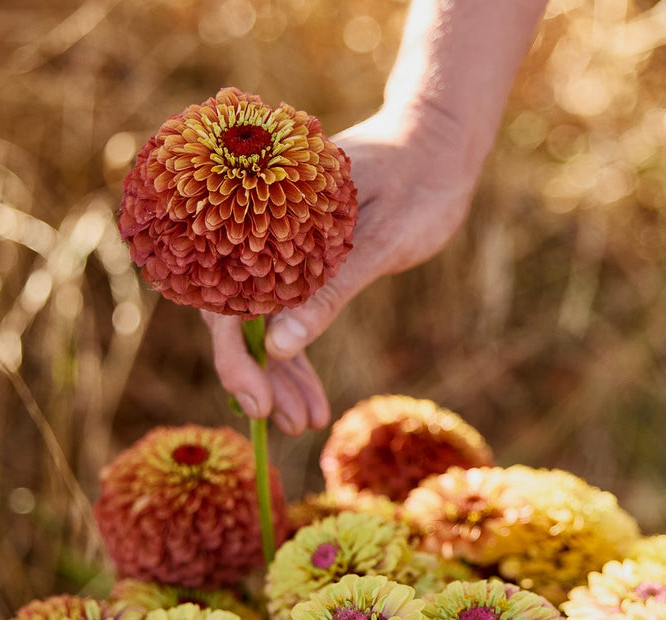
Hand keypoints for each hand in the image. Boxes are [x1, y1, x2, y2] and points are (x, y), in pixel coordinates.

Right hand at [205, 107, 478, 425]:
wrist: (439, 147)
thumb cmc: (416, 183)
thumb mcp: (378, 241)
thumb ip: (329, 291)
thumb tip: (278, 346)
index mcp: (263, 214)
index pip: (226, 297)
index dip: (236, 356)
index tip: (258, 404)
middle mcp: (260, 234)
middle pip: (239, 318)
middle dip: (261, 377)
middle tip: (288, 425)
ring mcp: (279, 251)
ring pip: (264, 324)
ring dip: (281, 377)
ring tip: (304, 423)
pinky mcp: (303, 265)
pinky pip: (289, 317)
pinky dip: (298, 359)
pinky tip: (311, 399)